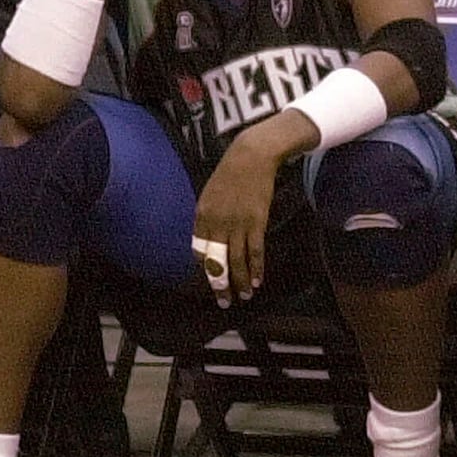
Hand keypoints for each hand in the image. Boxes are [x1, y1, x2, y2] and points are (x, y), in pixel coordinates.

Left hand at [192, 129, 284, 304]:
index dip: (205, 268)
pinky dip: (256, 268)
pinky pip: (255, 251)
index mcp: (202, 216)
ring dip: (240, 282)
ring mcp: (237, 224)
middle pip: (216, 262)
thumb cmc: (231, 172)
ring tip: (244, 296)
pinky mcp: (256, 222)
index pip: (199, 251)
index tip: (211, 279)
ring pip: (236, 261)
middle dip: (220, 285)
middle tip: (224, 301)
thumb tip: (209, 236)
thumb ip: (208, 216)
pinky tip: (257, 281)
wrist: (251, 155)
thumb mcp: (210, 193)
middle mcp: (217, 223)